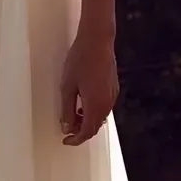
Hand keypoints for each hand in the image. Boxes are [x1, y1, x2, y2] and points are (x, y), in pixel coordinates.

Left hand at [59, 28, 119, 145]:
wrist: (97, 40)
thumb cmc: (80, 60)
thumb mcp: (67, 86)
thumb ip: (67, 109)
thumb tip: (66, 127)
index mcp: (95, 105)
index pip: (87, 132)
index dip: (76, 139)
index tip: (66, 140)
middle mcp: (107, 103)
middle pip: (96, 127)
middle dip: (81, 131)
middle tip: (67, 128)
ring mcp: (112, 95)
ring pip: (100, 117)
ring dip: (87, 121)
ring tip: (73, 114)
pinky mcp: (114, 88)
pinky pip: (104, 107)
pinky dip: (93, 111)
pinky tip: (83, 103)